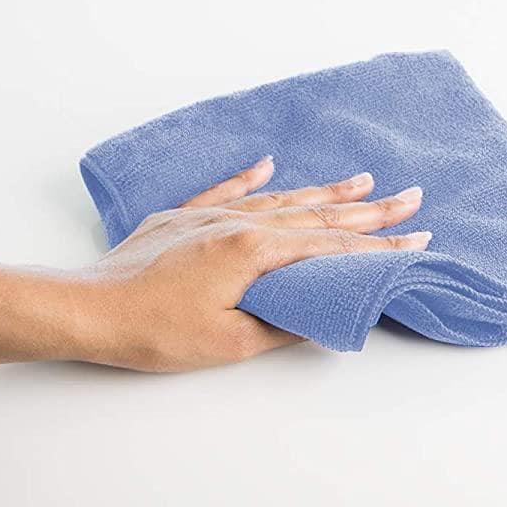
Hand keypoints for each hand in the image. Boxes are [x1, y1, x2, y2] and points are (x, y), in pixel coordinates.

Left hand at [60, 156, 429, 371]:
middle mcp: (238, 224)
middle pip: (316, 213)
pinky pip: (226, 190)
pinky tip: (269, 164)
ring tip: (361, 180)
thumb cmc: (154, 331)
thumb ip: (281, 324)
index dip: (378, 245)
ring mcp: (209, 218)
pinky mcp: (180, 220)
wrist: (89, 309)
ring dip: (323, 190)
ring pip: (280, 198)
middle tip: (411, 198)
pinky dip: (250, 176)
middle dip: (368, 209)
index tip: (417, 238)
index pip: (332, 246)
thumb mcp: (230, 343)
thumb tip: (318, 312)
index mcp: (255, 252)